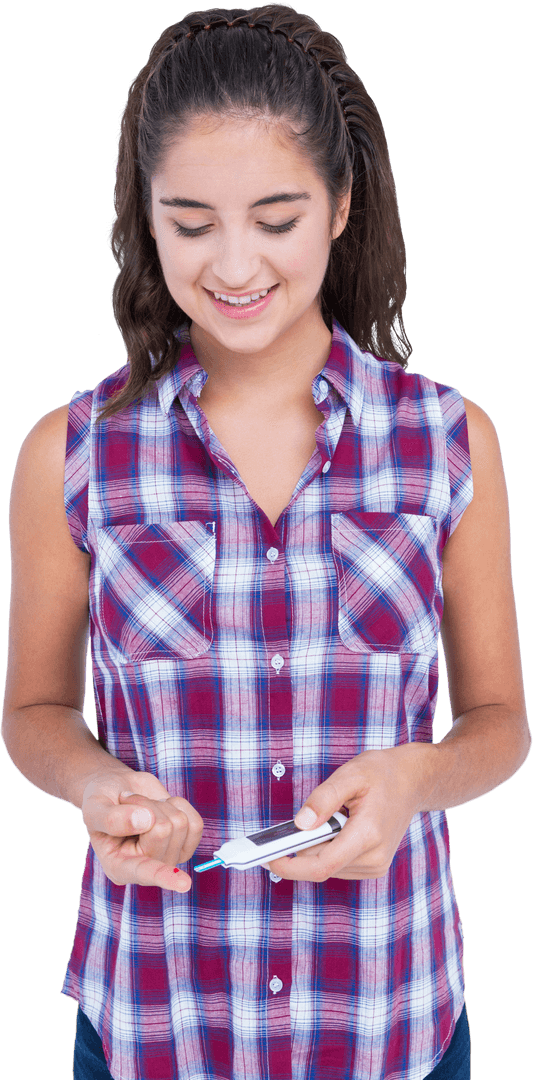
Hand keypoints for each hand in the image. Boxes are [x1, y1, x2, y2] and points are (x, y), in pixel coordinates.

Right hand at [81, 768, 203, 891]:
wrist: (118, 789)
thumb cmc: (101, 800)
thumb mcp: (93, 808)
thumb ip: (111, 819)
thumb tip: (147, 821)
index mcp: (119, 867)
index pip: (144, 871)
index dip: (164, 876)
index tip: (184, 884)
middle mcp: (147, 868)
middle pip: (164, 829)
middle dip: (146, 805)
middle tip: (129, 804)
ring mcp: (168, 858)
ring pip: (181, 823)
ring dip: (160, 804)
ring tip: (142, 807)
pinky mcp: (185, 845)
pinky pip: (196, 823)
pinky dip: (178, 805)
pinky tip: (161, 807)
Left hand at [261, 743, 436, 881]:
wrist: (413, 781)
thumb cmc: (382, 773)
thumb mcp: (350, 774)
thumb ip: (323, 799)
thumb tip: (300, 824)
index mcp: (368, 834)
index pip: (322, 865)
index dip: (291, 867)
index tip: (269, 859)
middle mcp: (374, 857)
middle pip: (321, 866)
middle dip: (301, 849)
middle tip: (293, 826)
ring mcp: (376, 865)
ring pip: (327, 866)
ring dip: (317, 846)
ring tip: (332, 817)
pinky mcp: (373, 866)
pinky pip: (337, 864)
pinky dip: (327, 848)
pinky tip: (338, 827)